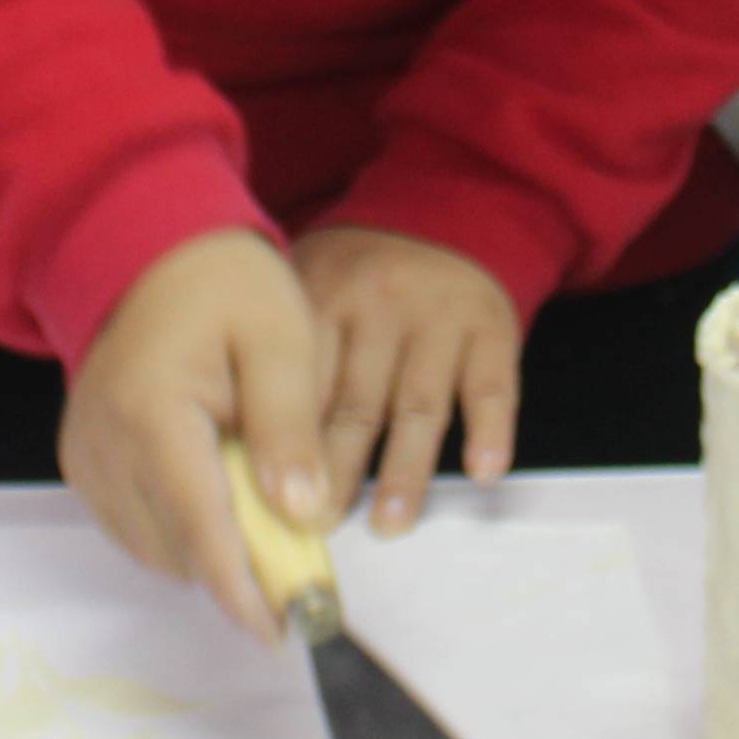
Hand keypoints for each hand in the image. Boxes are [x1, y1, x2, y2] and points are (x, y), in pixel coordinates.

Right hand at [59, 230, 333, 638]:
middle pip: (177, 548)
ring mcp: (86, 456)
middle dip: (240, 571)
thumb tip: (302, 513)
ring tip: (262, 522)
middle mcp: (105, 444)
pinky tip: (218, 503)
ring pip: (154, 548)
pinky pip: (134, 526)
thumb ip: (291, 426)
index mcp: (152, 411)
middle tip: (301, 567)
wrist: (146, 247)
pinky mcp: (83, 461)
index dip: (243, 587)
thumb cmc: (221, 283)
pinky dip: (179, 532)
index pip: (200, 525)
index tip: (283, 630)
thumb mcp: (281, 337)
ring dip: (209, 553)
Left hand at [293, 225, 520, 537]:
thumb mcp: (310, 285)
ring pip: (418, 405)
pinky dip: (489, 430)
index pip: (301, 384)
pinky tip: (482, 471)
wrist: (447, 212)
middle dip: (337, 472)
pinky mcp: (491, 327)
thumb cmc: (361, 272)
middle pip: (355, 403)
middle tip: (319, 527)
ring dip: (405, 471)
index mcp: (323, 297)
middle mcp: (380, 306)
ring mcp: (438, 318)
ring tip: (388, 525)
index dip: (288, 447)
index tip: (273, 503)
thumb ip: (284, 355)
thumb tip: (246, 451)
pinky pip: (492, 386)